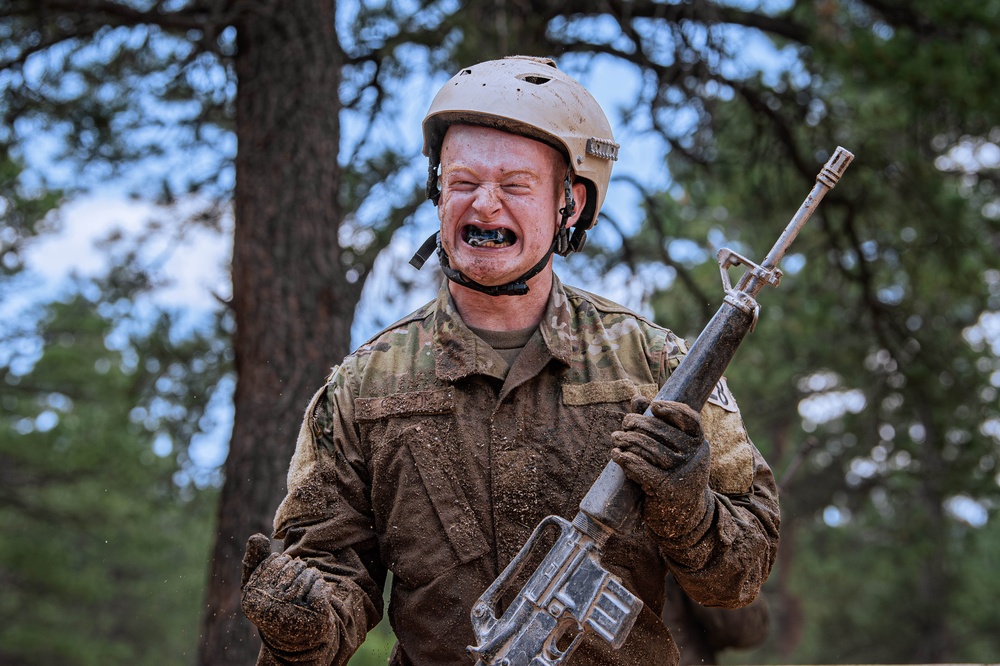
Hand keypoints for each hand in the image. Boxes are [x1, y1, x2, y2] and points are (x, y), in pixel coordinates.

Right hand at [240, 533, 338, 656]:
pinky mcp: (313, 619)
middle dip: (299, 569)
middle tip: (298, 585)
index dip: (283, 564)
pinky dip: (322, 585)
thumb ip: (255, 561)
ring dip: (312, 577)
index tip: (283, 577)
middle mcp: (268, 608)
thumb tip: (256, 536)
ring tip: (308, 590)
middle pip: (292, 567)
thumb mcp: (260, 585)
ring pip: (307, 575)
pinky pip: (321, 586)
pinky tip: (320, 594)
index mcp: (251, 598)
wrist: (296, 638)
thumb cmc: (276, 606)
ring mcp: (291, 615)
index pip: (275, 561)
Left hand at [611, 400, 712, 540]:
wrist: (685, 519)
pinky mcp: (667, 490)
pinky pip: (643, 469)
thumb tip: (638, 398)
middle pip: (664, 432)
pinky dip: (626, 459)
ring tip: (616, 437)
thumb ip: (657, 424)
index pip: (691, 419)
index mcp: (700, 444)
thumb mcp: (673, 451)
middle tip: (624, 423)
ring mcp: (683, 474)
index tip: (653, 406)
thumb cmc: (674, 476)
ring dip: (628, 440)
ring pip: (650, 449)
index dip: (672, 409)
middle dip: (639, 424)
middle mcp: (695, 457)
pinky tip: (616, 454)